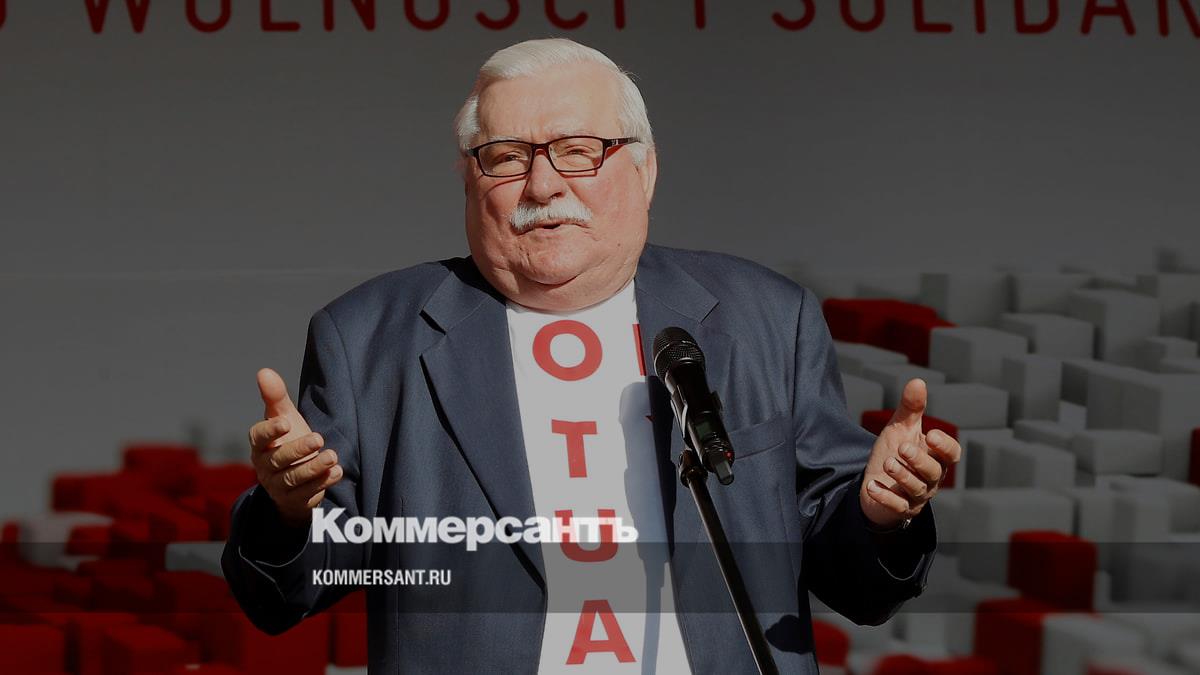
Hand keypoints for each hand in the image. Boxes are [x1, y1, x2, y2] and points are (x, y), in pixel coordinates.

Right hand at [248, 368, 342, 527]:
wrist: (295, 477)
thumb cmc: (288, 440)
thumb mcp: (284, 417)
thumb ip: (275, 397)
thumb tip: (263, 371)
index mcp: (260, 445)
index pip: (258, 437)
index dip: (270, 430)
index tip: (285, 422)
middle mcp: (265, 466)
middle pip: (278, 459)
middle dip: (298, 449)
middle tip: (319, 438)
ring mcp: (278, 485)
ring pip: (293, 478)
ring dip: (313, 467)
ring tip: (333, 457)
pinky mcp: (294, 500)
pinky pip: (306, 494)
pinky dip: (322, 483)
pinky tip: (337, 472)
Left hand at [859, 378, 960, 529]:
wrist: (877, 481)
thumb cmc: (895, 453)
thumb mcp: (901, 429)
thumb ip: (911, 409)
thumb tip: (917, 381)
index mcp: (935, 457)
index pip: (951, 454)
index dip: (944, 446)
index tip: (930, 434)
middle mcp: (930, 479)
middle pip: (934, 472)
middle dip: (919, 460)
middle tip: (903, 448)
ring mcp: (916, 496)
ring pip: (917, 489)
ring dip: (903, 476)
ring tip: (888, 463)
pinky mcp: (900, 509)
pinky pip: (897, 507)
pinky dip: (885, 497)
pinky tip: (872, 487)